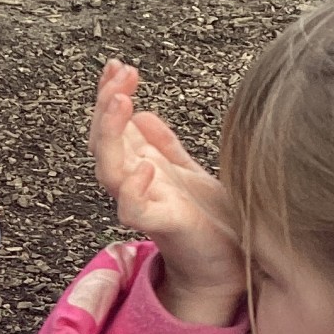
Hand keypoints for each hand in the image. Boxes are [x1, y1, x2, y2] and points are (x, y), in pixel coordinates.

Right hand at [89, 60, 243, 325]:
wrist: (229, 267)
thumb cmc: (212, 222)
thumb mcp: (190, 172)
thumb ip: (164, 147)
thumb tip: (143, 115)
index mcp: (141, 166)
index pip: (114, 125)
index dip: (111, 95)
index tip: (118, 66)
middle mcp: (135, 183)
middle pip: (104, 141)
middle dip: (106, 106)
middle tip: (119, 75)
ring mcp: (145, 204)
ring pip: (109, 168)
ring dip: (110, 133)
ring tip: (121, 101)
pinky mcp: (161, 227)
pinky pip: (134, 210)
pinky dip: (133, 189)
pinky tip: (145, 166)